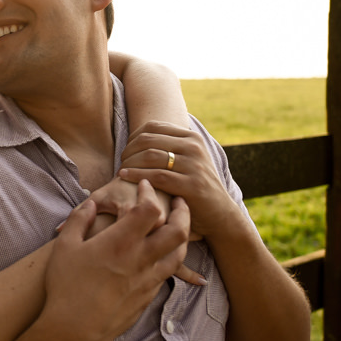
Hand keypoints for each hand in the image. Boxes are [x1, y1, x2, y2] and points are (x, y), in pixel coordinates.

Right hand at [43, 181, 189, 340]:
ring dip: (183, 236)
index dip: (149, 193)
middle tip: (179, 202)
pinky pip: (168, 273)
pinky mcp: (148, 296)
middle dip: (183, 212)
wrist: (75, 328)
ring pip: (179, 254)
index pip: (149, 209)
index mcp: (120, 242)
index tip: (143, 186)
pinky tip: (164, 255)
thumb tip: (89, 204)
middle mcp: (141, 259)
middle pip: (178, 231)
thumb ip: (79, 219)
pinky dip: (172, 258)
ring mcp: (148, 279)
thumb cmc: (66, 285)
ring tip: (180, 226)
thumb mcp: (65, 245)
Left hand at [119, 121, 245, 240]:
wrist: (219, 214)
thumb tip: (137, 136)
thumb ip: (168, 147)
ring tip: (121, 170)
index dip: (133, 137)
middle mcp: (194, 147)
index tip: (125, 151)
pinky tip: (124, 177)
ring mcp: (194, 165)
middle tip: (121, 162)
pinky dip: (136, 175)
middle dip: (129, 150)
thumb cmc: (193, 186)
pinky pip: (156, 176)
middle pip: (148, 140)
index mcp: (192, 137)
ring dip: (130, 163)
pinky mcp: (192, 185)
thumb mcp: (186, 160)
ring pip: (150, 156)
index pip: (153, 127)